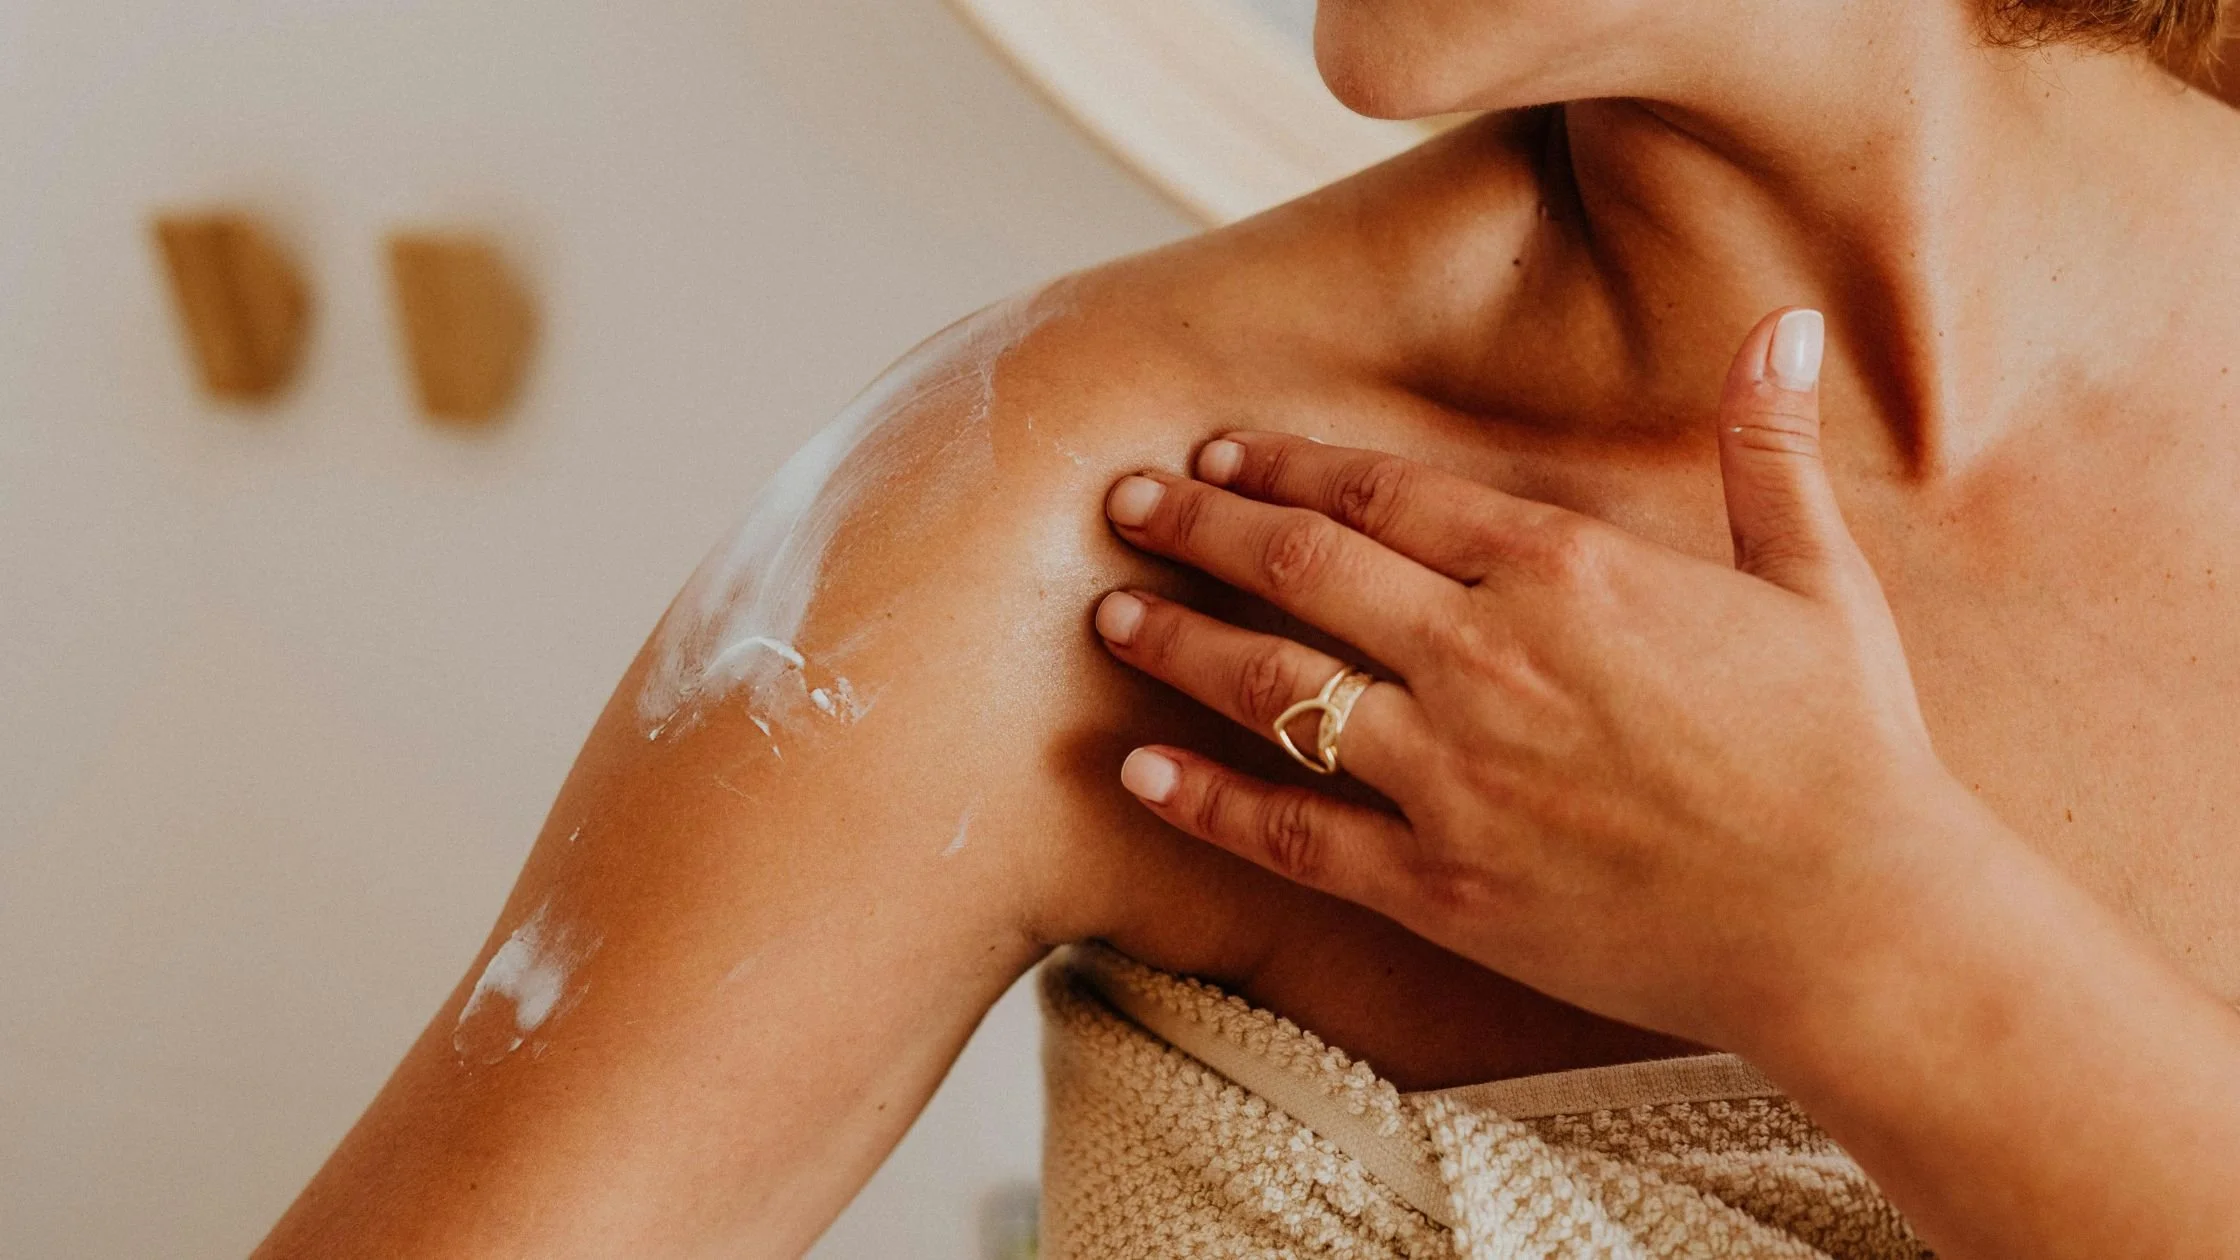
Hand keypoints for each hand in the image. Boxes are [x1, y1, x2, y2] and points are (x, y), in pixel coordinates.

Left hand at [1093, 307, 2001, 1053]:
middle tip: (1123, 501)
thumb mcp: (1816, 579)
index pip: (1383, 494)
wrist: (1854, 926)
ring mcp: (1450, 775)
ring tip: (1108, 616)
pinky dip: (1204, 801)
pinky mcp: (1439, 885)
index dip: (1287, 464)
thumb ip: (1766, 450)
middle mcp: (1484, 657)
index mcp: (1563, 571)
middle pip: (1300, 569)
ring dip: (1177, 644)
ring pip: (1272, 689)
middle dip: (1199, 526)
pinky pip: (1290, 833)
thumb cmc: (1846, 749)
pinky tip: (1135, 772)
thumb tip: (1784, 325)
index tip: (1220, 448)